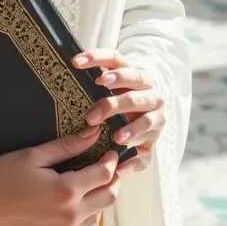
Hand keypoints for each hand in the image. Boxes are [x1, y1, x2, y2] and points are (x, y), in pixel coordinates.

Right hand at [0, 128, 120, 225]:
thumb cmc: (1, 178)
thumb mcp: (33, 155)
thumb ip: (66, 146)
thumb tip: (92, 133)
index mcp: (66, 191)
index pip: (104, 175)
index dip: (111, 161)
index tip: (110, 150)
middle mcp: (70, 216)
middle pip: (109, 198)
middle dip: (113, 180)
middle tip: (107, 165)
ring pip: (99, 215)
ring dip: (100, 197)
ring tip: (89, 181)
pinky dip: (87, 214)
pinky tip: (74, 201)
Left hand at [73, 48, 165, 174]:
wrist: (148, 113)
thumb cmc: (119, 96)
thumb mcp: (111, 84)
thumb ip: (96, 77)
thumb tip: (70, 66)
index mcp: (135, 73)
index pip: (116, 60)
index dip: (97, 59)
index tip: (76, 64)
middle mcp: (150, 93)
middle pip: (134, 95)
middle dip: (113, 104)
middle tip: (91, 116)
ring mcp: (156, 117)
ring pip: (146, 122)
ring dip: (131, 130)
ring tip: (116, 138)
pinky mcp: (154, 141)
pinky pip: (147, 153)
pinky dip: (135, 161)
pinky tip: (122, 166)